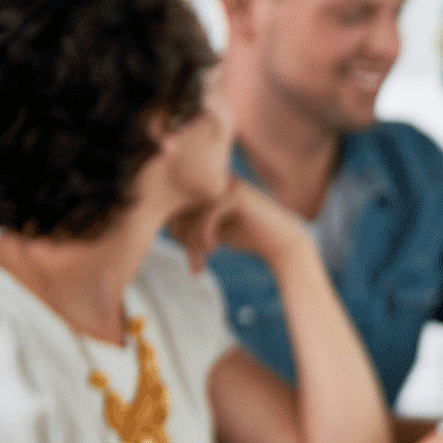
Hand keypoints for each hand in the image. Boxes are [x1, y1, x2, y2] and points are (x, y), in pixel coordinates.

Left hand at [168, 177, 314, 274]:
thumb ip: (188, 221)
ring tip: (201, 261)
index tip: (190, 254)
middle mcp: (216, 180)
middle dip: (183, 238)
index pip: (177, 204)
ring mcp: (227, 185)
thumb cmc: (247, 235)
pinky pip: (205, 217)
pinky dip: (204, 238)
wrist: (283, 242)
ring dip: (192, 242)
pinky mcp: (236, 196)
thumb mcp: (212, 228)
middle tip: (194, 262)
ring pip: (191, 213)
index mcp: (209, 184)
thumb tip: (158, 222)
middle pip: (180, 207)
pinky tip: (213, 251)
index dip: (177, 230)